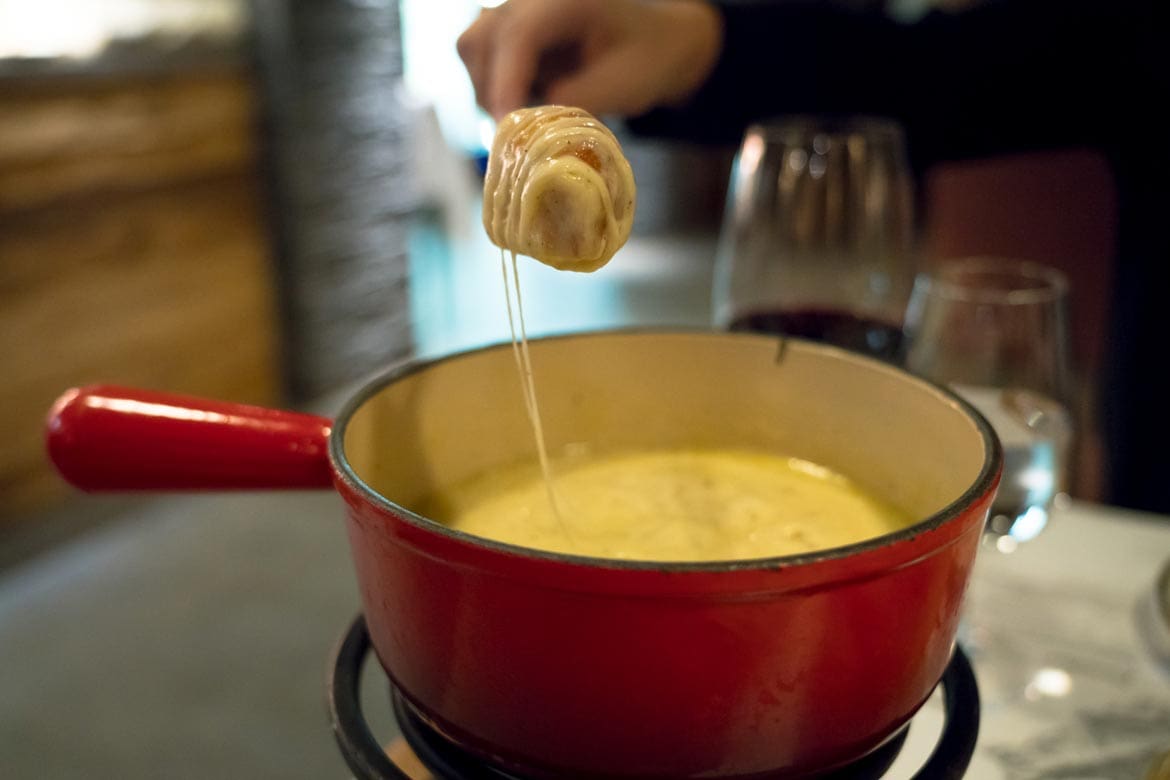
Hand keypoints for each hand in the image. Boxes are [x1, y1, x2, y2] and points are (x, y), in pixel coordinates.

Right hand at [457, 0, 722, 120]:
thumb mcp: (622, 85)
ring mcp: (518, 11)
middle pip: (481, 40)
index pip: (518, 35)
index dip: (506, 84)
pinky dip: (493, 87)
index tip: (505, 126)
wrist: (659, 41)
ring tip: (523, 117)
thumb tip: (528, 125)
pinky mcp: (510, 32)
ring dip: (488, 90)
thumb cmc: (648, 59)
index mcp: (566, 0)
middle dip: (494, 91)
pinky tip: (523, 104)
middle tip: (518, 132)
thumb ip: (573, 102)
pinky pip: (480, 58)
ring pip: (472, 48)